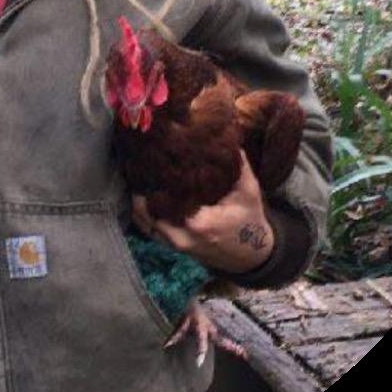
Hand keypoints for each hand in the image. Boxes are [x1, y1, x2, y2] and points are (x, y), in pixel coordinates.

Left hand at [131, 151, 274, 273]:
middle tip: (141, 163)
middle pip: (147, 209)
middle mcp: (180, 236)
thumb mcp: (248, 191)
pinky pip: (148, 228)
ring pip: (143, 220)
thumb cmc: (249, 220)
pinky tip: (144, 193)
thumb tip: (228, 135)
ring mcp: (174, 244)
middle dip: (144, 186)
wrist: (251, 255)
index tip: (153, 158)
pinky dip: (143, 212)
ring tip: (140, 175)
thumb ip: (239, 165)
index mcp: (197, 222)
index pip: (164, 198)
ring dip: (140, 199)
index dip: (156, 177)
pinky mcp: (172, 246)